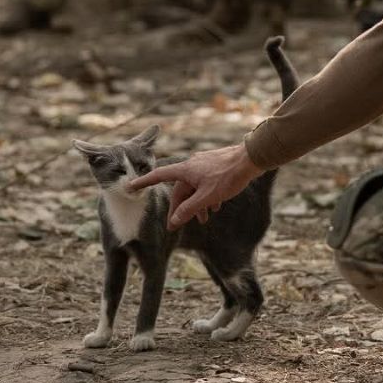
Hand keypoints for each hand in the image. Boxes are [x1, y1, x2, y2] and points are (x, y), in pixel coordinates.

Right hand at [128, 143, 264, 229]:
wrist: (251, 158)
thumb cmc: (229, 177)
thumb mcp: (207, 197)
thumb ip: (189, 209)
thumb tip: (174, 221)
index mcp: (185, 170)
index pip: (159, 176)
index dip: (144, 182)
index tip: (131, 186)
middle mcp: (191, 165)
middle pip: (180, 189)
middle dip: (180, 207)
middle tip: (178, 224)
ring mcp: (203, 165)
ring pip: (194, 187)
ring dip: (196, 204)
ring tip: (204, 219)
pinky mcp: (214, 166)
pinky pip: (204, 183)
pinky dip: (206, 196)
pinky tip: (216, 206)